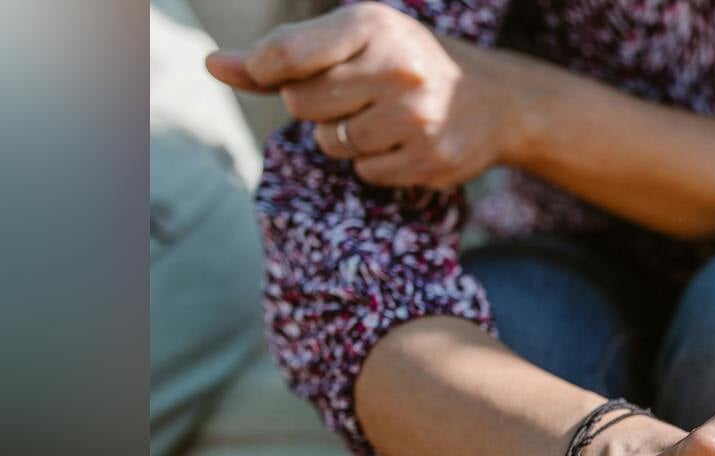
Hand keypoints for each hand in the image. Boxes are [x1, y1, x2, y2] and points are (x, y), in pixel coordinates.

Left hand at [206, 4, 527, 190]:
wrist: (498, 100)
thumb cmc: (407, 61)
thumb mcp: (353, 40)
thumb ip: (282, 54)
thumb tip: (213, 65)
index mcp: (373, 24)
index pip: (284, 55)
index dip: (266, 71)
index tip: (278, 73)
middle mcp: (396, 68)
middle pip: (301, 103)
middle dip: (315, 104)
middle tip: (353, 93)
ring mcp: (415, 117)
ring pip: (330, 142)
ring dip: (343, 135)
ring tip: (381, 118)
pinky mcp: (429, 158)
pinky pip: (364, 171)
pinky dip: (373, 161)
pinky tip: (402, 141)